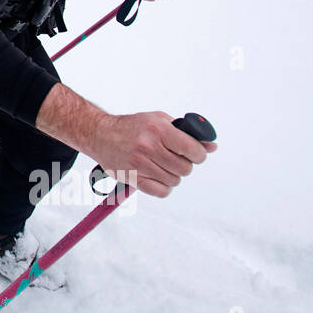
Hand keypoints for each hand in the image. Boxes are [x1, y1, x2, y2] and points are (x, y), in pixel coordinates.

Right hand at [87, 112, 217, 197]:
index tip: (195, 153)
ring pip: (174, 180)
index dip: (198, 154)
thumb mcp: (159, 121)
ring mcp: (140, 164)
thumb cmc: (133, 127)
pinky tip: (157, 176)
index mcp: (158, 129)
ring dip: (173, 175)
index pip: (192, 149)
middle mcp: (148, 147)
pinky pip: (161, 191)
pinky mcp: (132, 178)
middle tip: (175, 158)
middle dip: (184, 164)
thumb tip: (211, 146)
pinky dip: (164, 187)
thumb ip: (186, 133)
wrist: (101, 134)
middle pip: (185, 168)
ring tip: (162, 165)